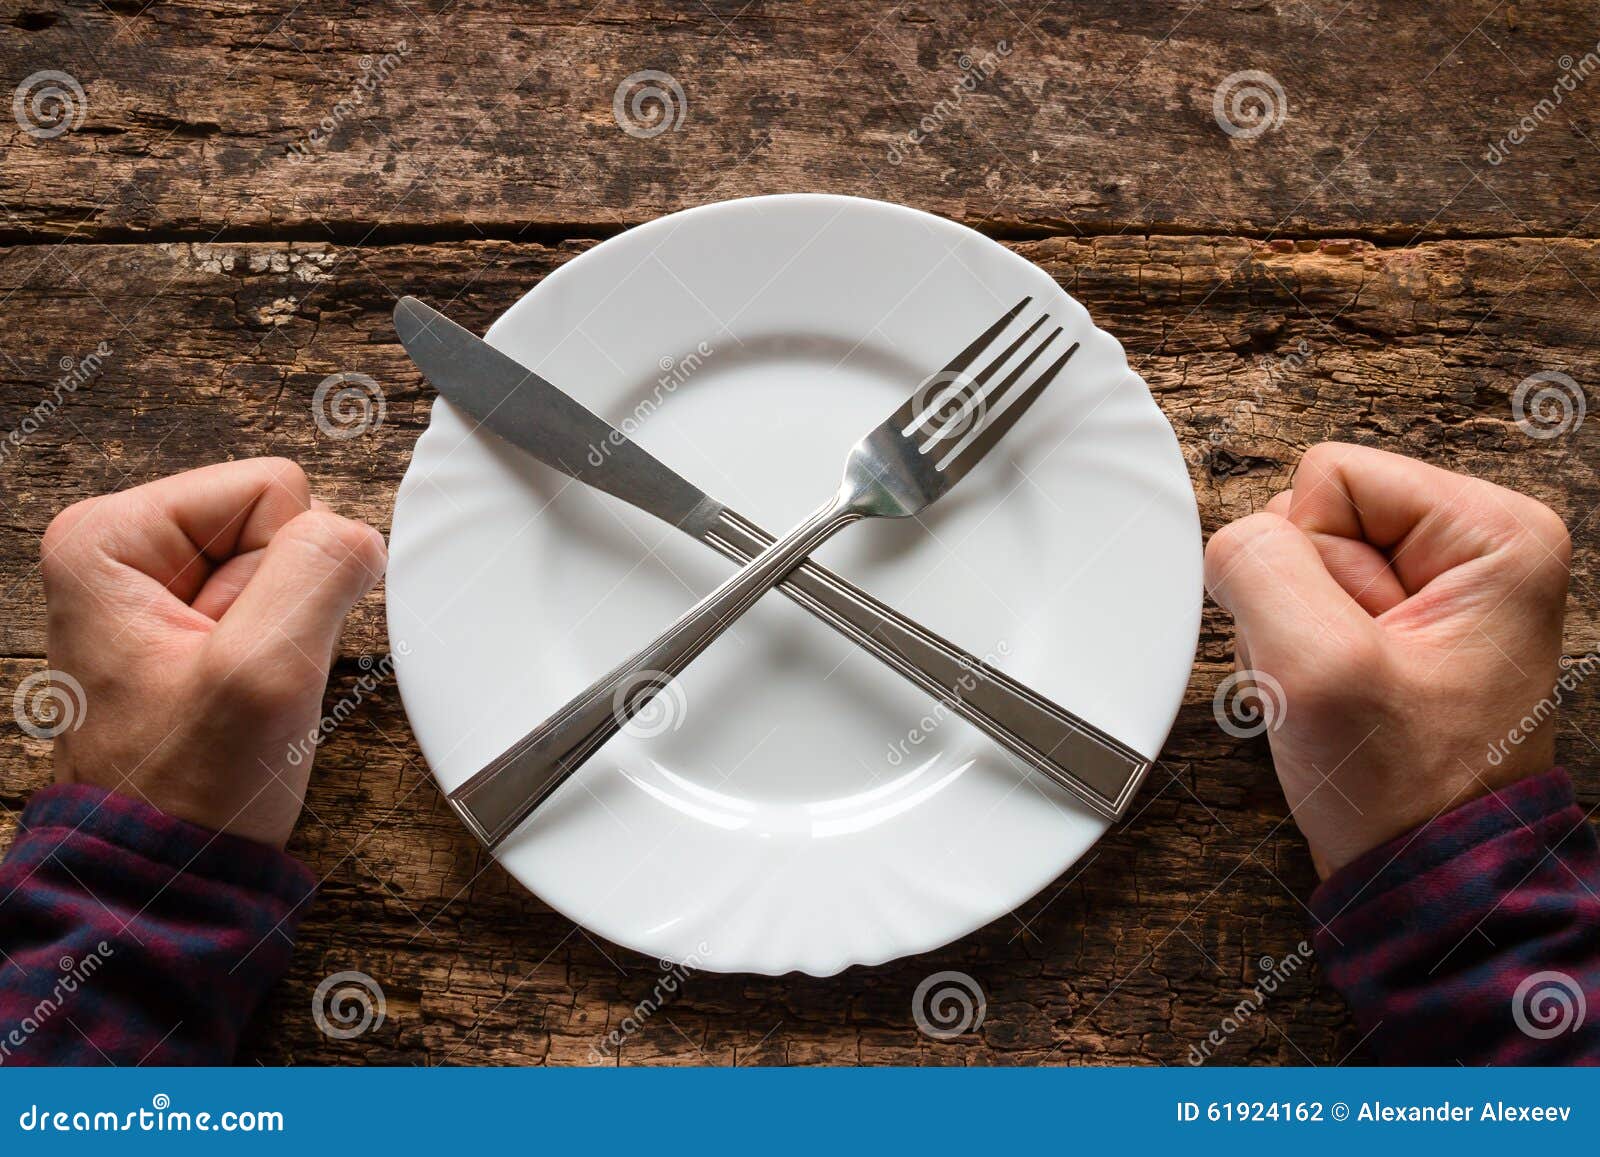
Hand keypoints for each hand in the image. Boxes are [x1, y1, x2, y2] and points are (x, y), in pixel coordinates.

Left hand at [38, 458, 386, 848]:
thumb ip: (316, 574)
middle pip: (281, 522)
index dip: (292, 571)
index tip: (250, 646)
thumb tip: (356, 536)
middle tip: (246, 675)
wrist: (167, 877)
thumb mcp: (261, 675)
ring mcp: (161, 590)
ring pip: (291, 564)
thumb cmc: (185, 795)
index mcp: (108, 539)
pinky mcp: (194, 625)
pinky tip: (250, 695)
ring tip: (244, 691)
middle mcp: (127, 553)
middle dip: (290, 604)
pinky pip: (283, 603)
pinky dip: (285, 654)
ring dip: (289, 635)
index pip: (273, 488)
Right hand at [1204, 443, 1570, 877]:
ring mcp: (1433, 592)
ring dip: (1292, 638)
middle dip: (1296, 602)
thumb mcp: (1323, 670)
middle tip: (1339, 676)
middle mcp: (1472, 551)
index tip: (1344, 639)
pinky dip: (1296, 659)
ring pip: (1296, 566)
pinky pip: (1301, 607)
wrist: (1425, 877)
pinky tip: (1332, 702)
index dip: (1304, 559)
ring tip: (1338, 696)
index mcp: (1494, 535)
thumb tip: (1234, 540)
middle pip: (1311, 519)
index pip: (1331, 476)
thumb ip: (1262, 569)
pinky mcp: (1397, 628)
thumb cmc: (1409, 793)